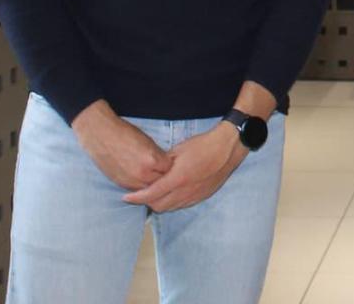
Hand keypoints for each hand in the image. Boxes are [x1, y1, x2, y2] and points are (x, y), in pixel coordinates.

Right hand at [72, 100, 172, 190]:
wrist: (100, 135)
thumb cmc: (125, 133)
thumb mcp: (148, 141)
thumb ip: (158, 156)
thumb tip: (166, 165)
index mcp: (152, 159)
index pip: (170, 170)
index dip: (169, 166)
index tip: (169, 163)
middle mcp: (143, 173)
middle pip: (161, 182)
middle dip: (162, 176)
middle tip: (160, 170)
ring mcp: (131, 181)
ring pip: (149, 189)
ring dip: (151, 183)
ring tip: (150, 174)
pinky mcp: (121, 184)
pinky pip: (136, 189)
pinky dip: (139, 185)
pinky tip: (139, 176)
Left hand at [124, 125, 246, 211]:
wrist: (228, 148)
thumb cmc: (203, 145)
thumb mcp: (178, 150)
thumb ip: (163, 164)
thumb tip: (150, 171)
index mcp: (177, 178)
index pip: (150, 194)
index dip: (136, 197)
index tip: (126, 197)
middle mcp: (185, 191)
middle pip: (158, 206)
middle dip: (146, 202)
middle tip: (139, 193)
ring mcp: (195, 196)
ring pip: (170, 207)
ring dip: (159, 203)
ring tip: (154, 194)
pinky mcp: (202, 196)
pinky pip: (182, 205)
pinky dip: (172, 202)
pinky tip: (171, 193)